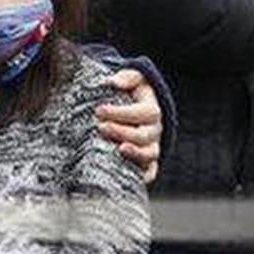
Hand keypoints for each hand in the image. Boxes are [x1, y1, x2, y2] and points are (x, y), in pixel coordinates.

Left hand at [96, 69, 162, 183]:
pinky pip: (150, 171)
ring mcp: (151, 146)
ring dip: (135, 153)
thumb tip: (113, 82)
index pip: (145, 112)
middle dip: (122, 132)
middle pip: (145, 135)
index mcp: (151, 109)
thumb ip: (126, 77)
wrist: (132, 108)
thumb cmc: (129, 92)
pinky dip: (144, 175)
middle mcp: (154, 130)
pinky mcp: (146, 162)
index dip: (123, 113)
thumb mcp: (132, 79)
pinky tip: (135, 176)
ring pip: (150, 154)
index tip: (99, 110)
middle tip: (101, 127)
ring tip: (118, 149)